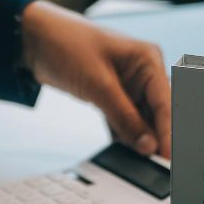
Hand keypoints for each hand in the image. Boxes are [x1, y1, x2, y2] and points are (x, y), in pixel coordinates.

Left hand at [21, 0, 170, 157]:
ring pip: (142, 121)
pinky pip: (125, 121)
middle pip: (157, 114)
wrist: (34, 39)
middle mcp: (143, 73)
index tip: (169, 157)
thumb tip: (148, 145)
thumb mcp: (98, 84)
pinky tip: (123, 148)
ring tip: (139, 158)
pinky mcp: (114, 96)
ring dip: (138, 138)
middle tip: (156, 164)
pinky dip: (123, 134)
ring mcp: (128, 86)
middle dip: (155, 138)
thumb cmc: (66, 44)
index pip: (166, 102)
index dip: (169, 132)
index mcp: (147, 60)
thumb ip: (125, 117)